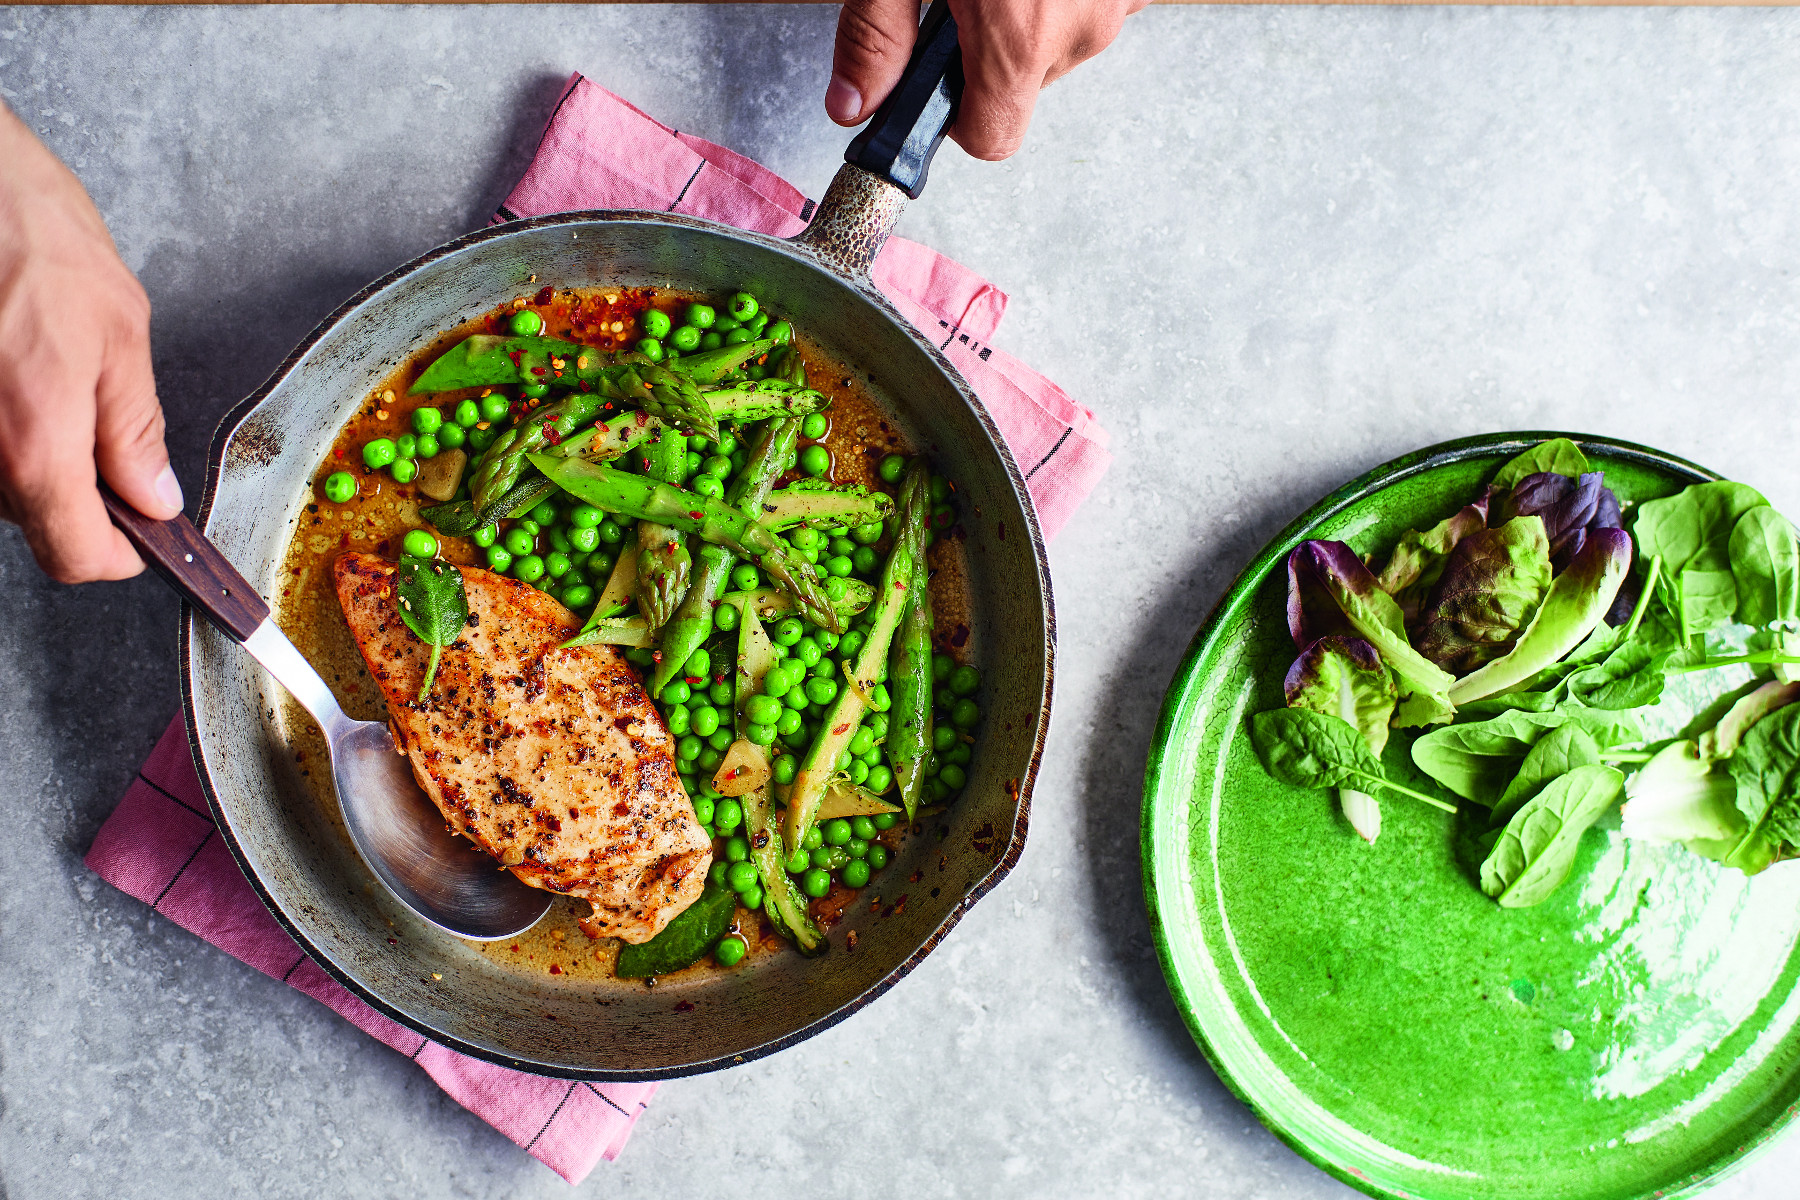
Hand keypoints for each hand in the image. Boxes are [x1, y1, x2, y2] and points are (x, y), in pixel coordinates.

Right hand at [0, 104, 180, 582]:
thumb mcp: (117, 334)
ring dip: (28, 450)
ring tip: (37, 369)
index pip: (75, 555)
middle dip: (75, 487)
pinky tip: (6, 364)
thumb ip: (133, 429)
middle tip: (93, 419)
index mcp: (35, 446)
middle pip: (32, 517)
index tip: (139, 538)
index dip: (116, 554)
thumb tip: (154, 496)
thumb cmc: (26, 236)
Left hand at [827, 0, 1146, 160]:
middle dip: (988, 55)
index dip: (953, 120)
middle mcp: (1081, 27)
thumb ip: (875, 35)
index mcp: (1020, 37)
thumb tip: (853, 106)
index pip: (990, 140)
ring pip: (1061, 46)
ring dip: (1029, 19)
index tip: (933, 85)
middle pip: (1022, 92)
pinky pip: (1094, 6)